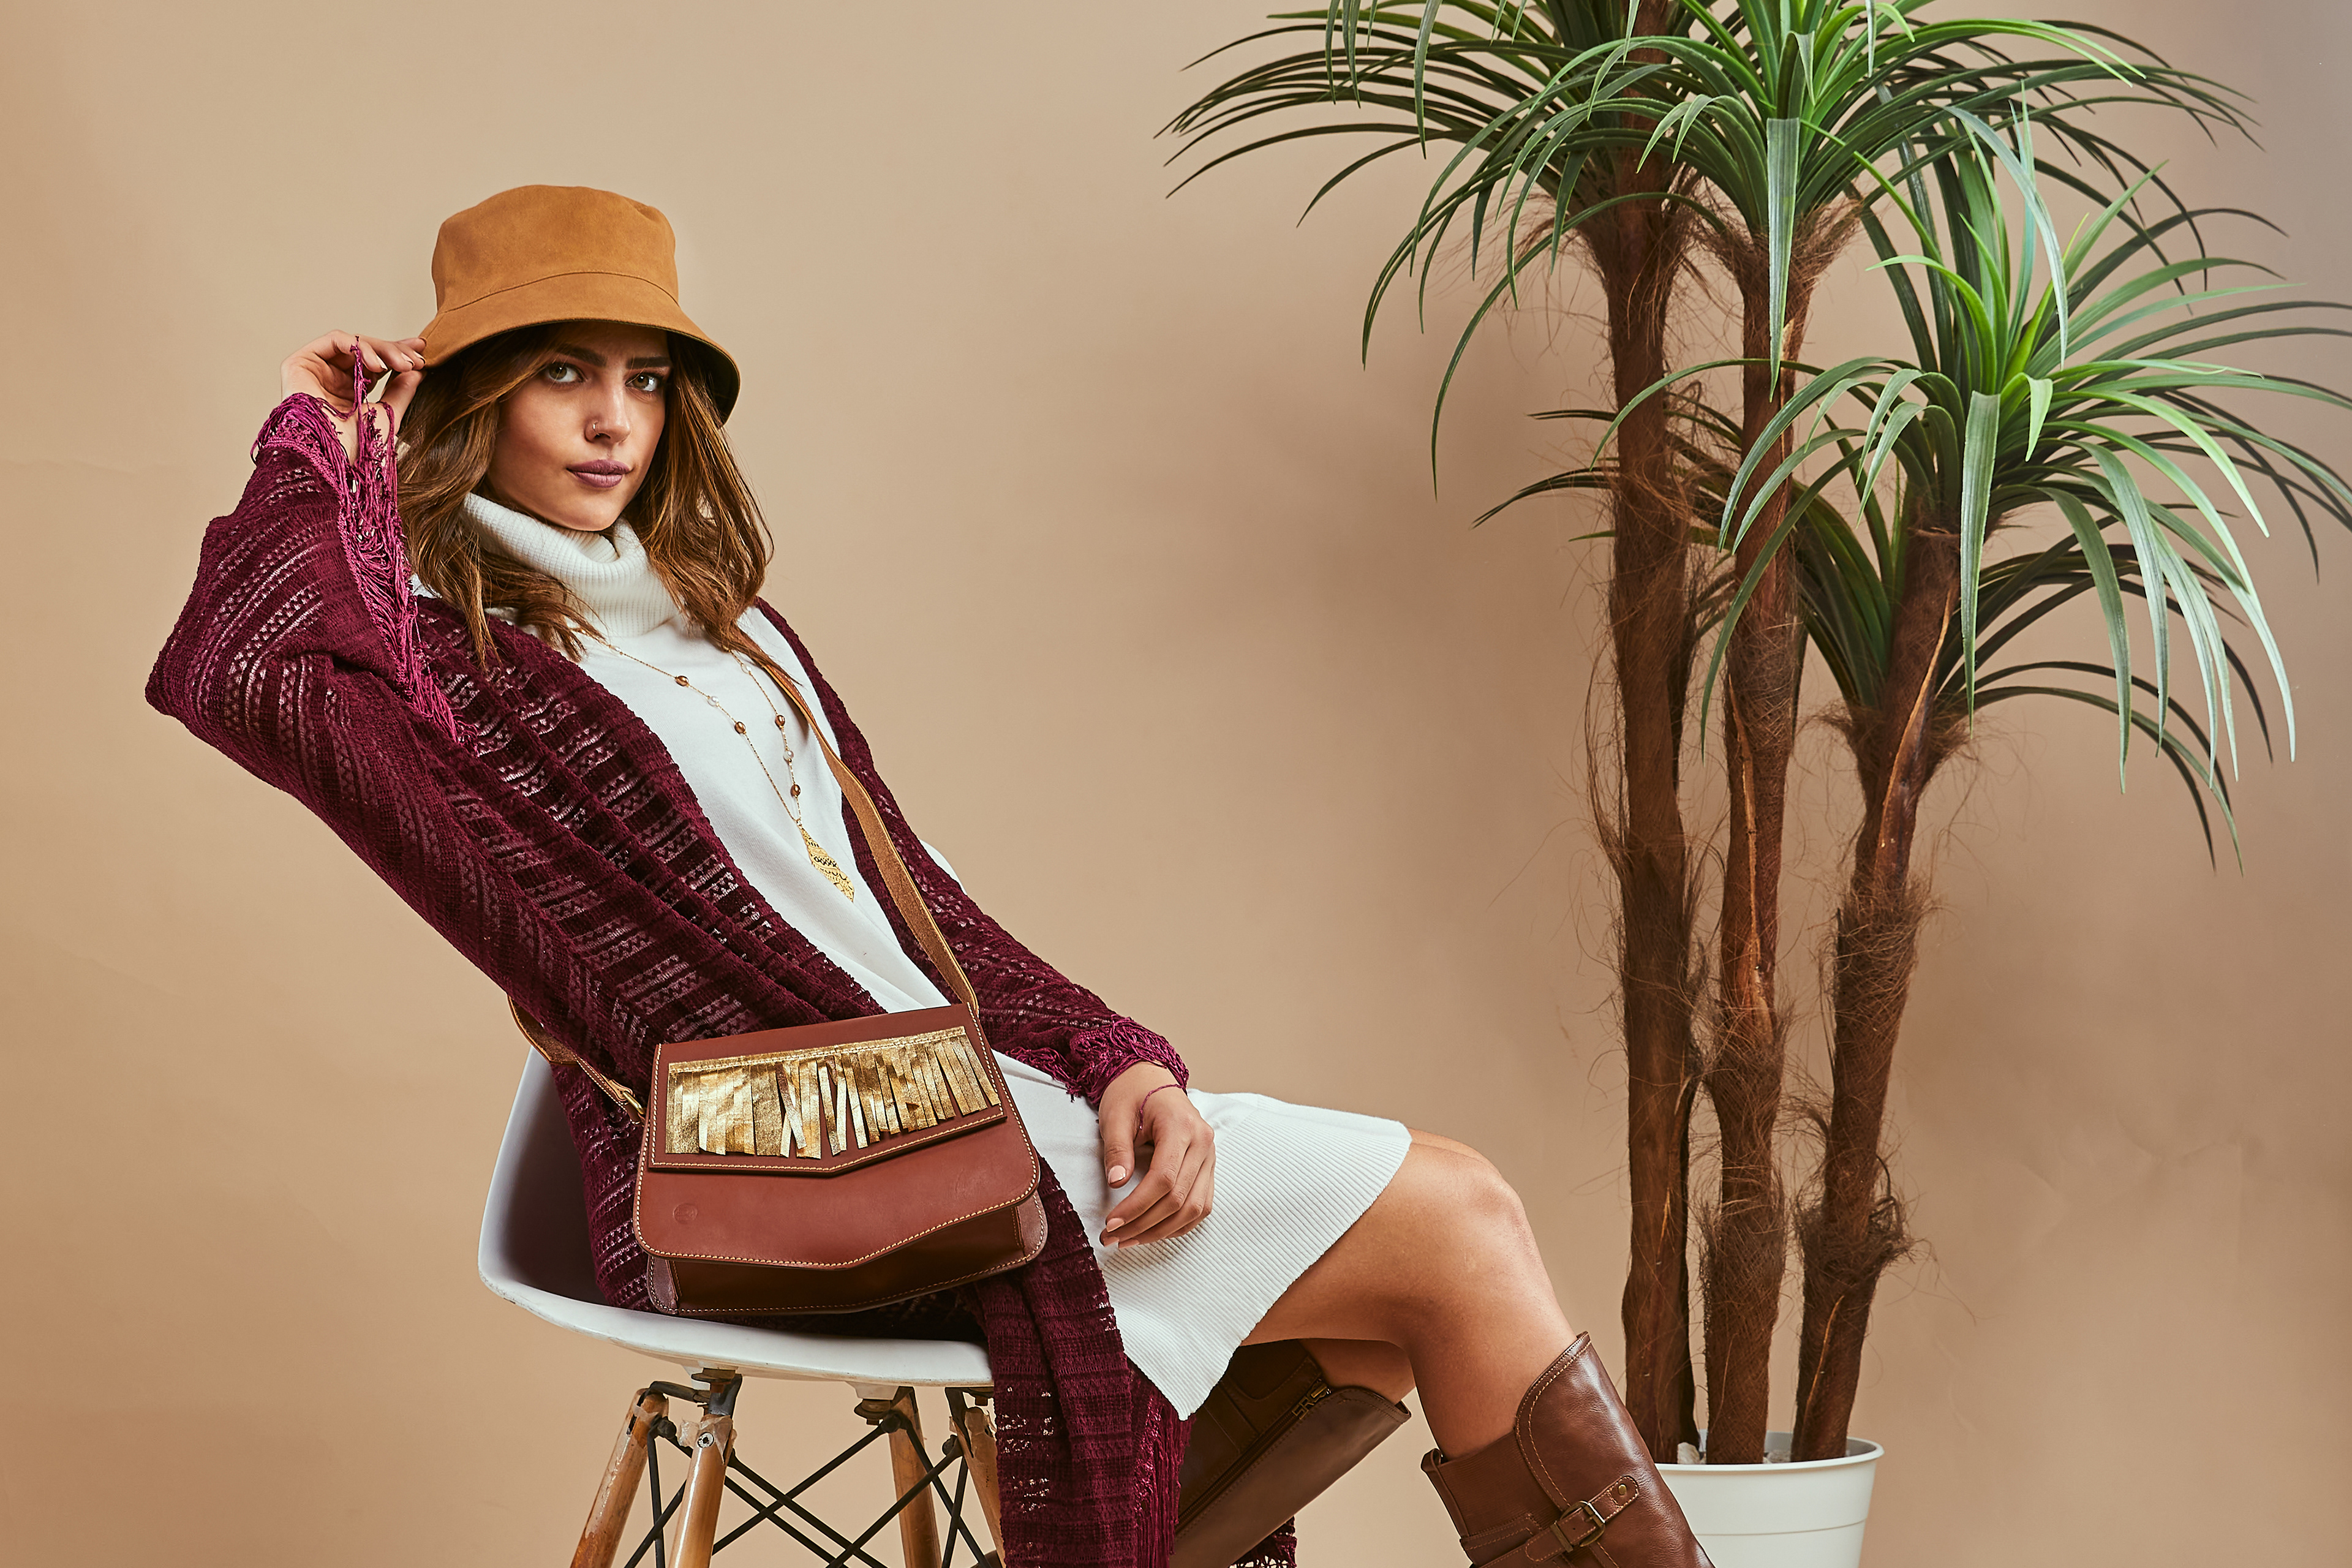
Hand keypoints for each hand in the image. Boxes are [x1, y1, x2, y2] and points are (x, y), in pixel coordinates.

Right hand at [280, 331, 427, 460]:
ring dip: (381, 350)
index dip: (396, 352)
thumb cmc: (356, 448)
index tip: (421, 349)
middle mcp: (330, 379)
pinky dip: (359, 346)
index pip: (373, 364)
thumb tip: (417, 371)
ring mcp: (314, 371)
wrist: (333, 459)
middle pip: (364, 351)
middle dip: (393, 350)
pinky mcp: (299, 363)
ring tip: (402, 364)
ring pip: (352, 344)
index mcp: (348, 392)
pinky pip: (334, 341)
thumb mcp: (387, 415)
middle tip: (416, 360)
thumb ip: (400, 392)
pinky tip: (378, 364)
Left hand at [1097, 1064, 1214, 1248]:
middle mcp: (1203, 1143)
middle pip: (1179, 1199)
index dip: (1137, 1206)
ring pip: (1194, 1208)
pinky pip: (1201, 1205)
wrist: (1150, 1078)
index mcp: (1181, 1126)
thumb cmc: (1131, 1093)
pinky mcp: (1208, 1167)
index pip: (1164, 1179)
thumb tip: (1117, 1183)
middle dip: (1144, 1224)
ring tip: (1129, 1240)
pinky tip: (1154, 1232)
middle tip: (1112, 1238)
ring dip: (1161, 1231)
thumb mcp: (1115, 1115)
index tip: (1111, 1222)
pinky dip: (1179, 1224)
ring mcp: (1210, 1156)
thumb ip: (1117, 1149)